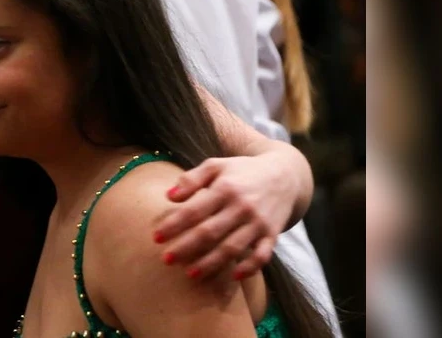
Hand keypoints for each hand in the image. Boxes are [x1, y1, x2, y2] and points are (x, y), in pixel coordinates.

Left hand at [153, 156, 294, 280]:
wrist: (284, 175)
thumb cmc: (241, 171)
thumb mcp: (215, 166)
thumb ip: (192, 179)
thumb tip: (169, 197)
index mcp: (225, 189)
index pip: (194, 211)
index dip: (174, 225)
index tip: (156, 237)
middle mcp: (242, 207)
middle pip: (210, 232)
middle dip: (186, 248)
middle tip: (166, 260)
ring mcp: (259, 223)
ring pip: (233, 247)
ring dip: (211, 263)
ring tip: (191, 273)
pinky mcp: (272, 235)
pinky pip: (262, 255)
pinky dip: (250, 267)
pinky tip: (233, 275)